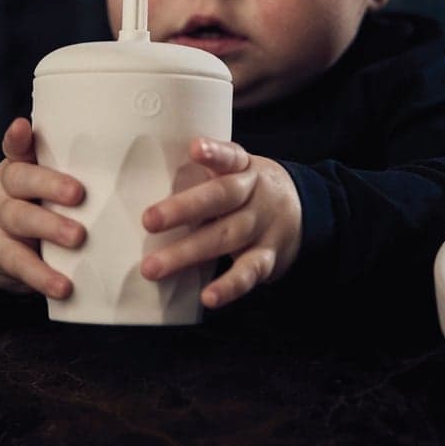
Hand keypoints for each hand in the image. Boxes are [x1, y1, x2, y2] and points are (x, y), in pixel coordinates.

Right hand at [0, 117, 85, 298]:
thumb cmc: (40, 206)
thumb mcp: (50, 185)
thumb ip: (79, 171)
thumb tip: (138, 160)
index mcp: (22, 165)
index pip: (17, 146)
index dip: (18, 138)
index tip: (23, 127)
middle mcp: (6, 188)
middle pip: (21, 179)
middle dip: (49, 184)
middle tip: (78, 193)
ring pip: (19, 218)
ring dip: (49, 227)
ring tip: (77, 238)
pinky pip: (19, 263)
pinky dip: (41, 275)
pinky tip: (63, 286)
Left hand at [140, 137, 301, 308]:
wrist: (304, 209)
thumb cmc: (248, 189)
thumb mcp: (235, 171)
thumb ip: (201, 174)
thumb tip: (140, 183)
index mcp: (243, 168)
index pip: (230, 156)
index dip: (214, 153)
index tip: (195, 148)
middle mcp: (254, 194)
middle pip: (221, 197)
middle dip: (184, 209)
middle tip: (148, 220)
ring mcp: (262, 226)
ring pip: (226, 237)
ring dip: (187, 254)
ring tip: (153, 268)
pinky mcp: (269, 257)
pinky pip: (248, 272)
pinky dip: (229, 286)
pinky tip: (208, 297)